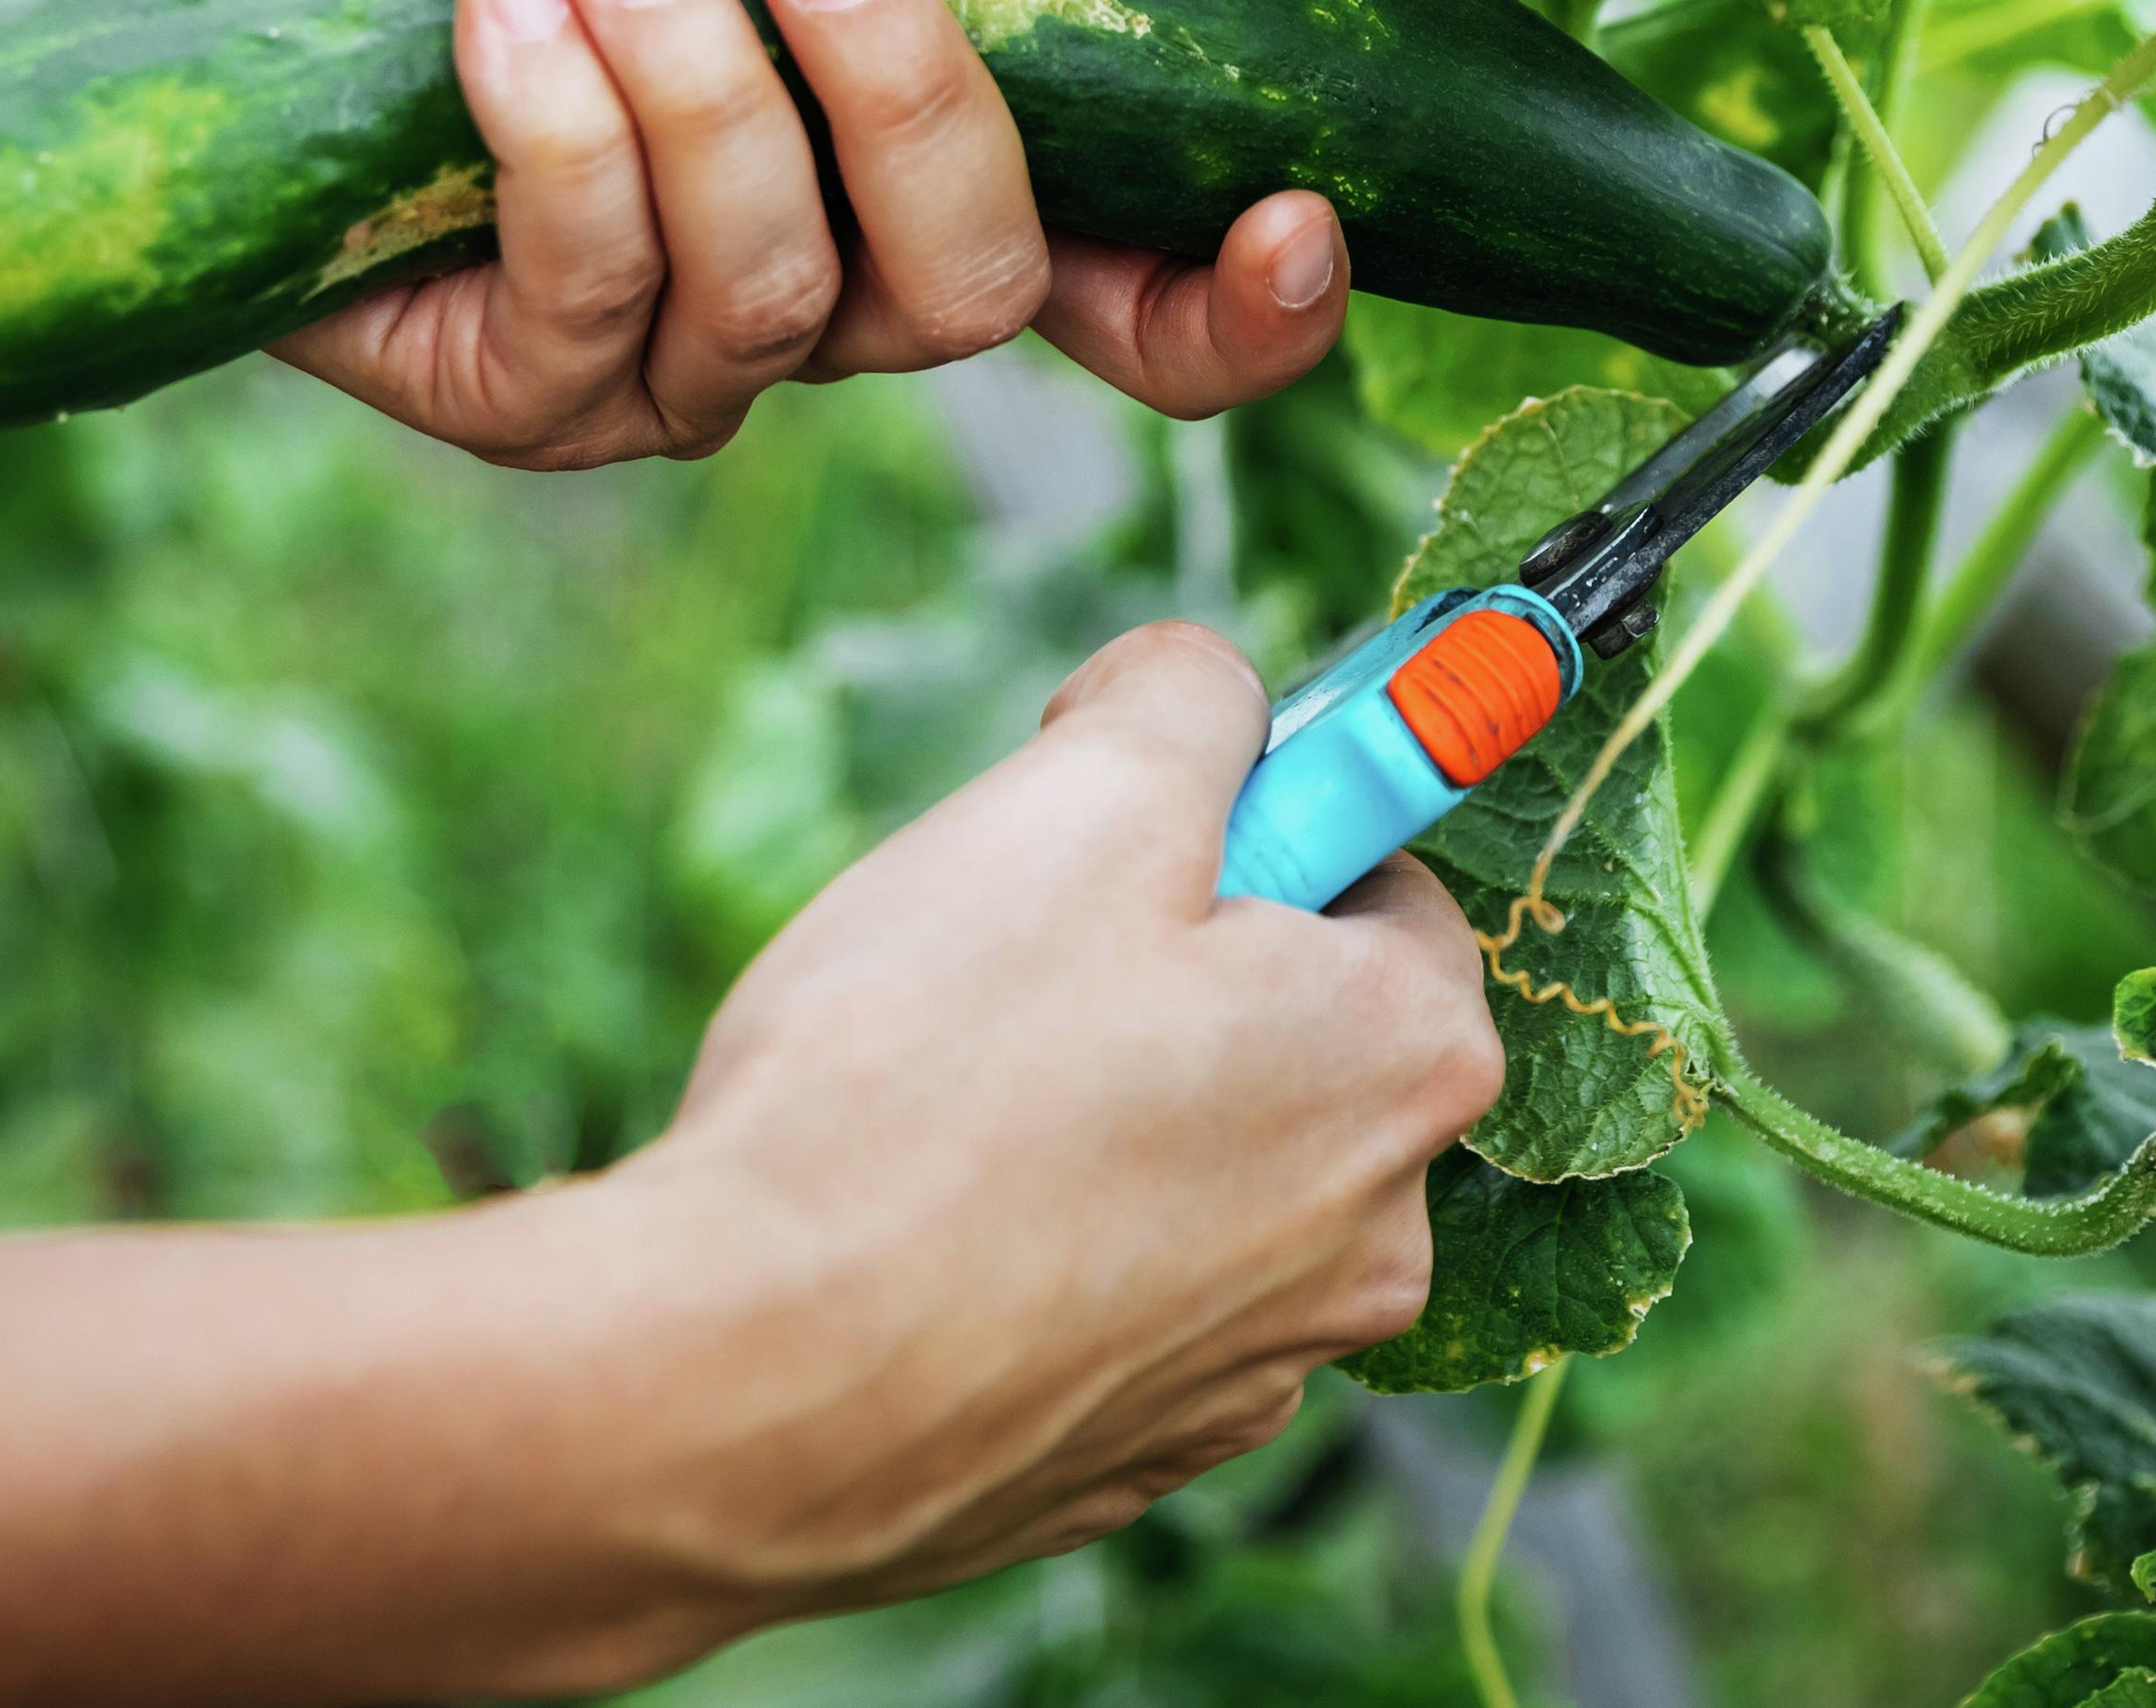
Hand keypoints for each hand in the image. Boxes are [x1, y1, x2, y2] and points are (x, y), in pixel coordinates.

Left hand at [146, 0, 1352, 464]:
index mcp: (924, 163)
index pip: (1148, 303)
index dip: (1245, 307)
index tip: (1289, 209)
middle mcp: (831, 293)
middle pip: (978, 292)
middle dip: (912, 102)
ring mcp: (678, 369)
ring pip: (779, 299)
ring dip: (695, 90)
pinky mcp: (524, 399)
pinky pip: (597, 308)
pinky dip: (558, 132)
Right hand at [623, 622, 1504, 1609]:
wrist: (751, 1389)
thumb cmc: (926, 1082)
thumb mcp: (1080, 794)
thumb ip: (1190, 699)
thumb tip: (1209, 698)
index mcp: (1404, 1060)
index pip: (1382, 873)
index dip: (1243, 819)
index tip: (1116, 824)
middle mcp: (1375, 1237)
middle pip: (1291, 1026)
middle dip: (1165, 969)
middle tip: (997, 955)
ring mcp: (1254, 1369)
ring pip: (1195, 1163)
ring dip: (1093, 1109)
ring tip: (931, 1098)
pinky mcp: (1130, 1456)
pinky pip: (1107, 1293)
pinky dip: (1033, 1243)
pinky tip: (911, 1222)